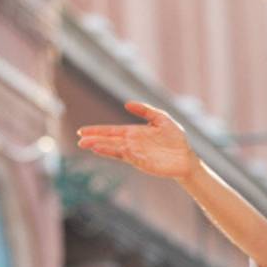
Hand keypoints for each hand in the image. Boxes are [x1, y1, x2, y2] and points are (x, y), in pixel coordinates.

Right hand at [77, 101, 200, 180]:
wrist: (187, 157)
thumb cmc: (175, 138)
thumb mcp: (162, 119)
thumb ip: (146, 110)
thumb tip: (127, 104)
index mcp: (134, 133)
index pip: (112, 131)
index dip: (97, 131)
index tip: (82, 131)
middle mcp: (132, 144)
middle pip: (109, 141)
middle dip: (94, 140)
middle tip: (79, 141)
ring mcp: (137, 154)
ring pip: (116, 150)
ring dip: (103, 148)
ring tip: (89, 146)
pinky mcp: (144, 163)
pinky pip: (129, 157)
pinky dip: (119, 154)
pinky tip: (111, 151)